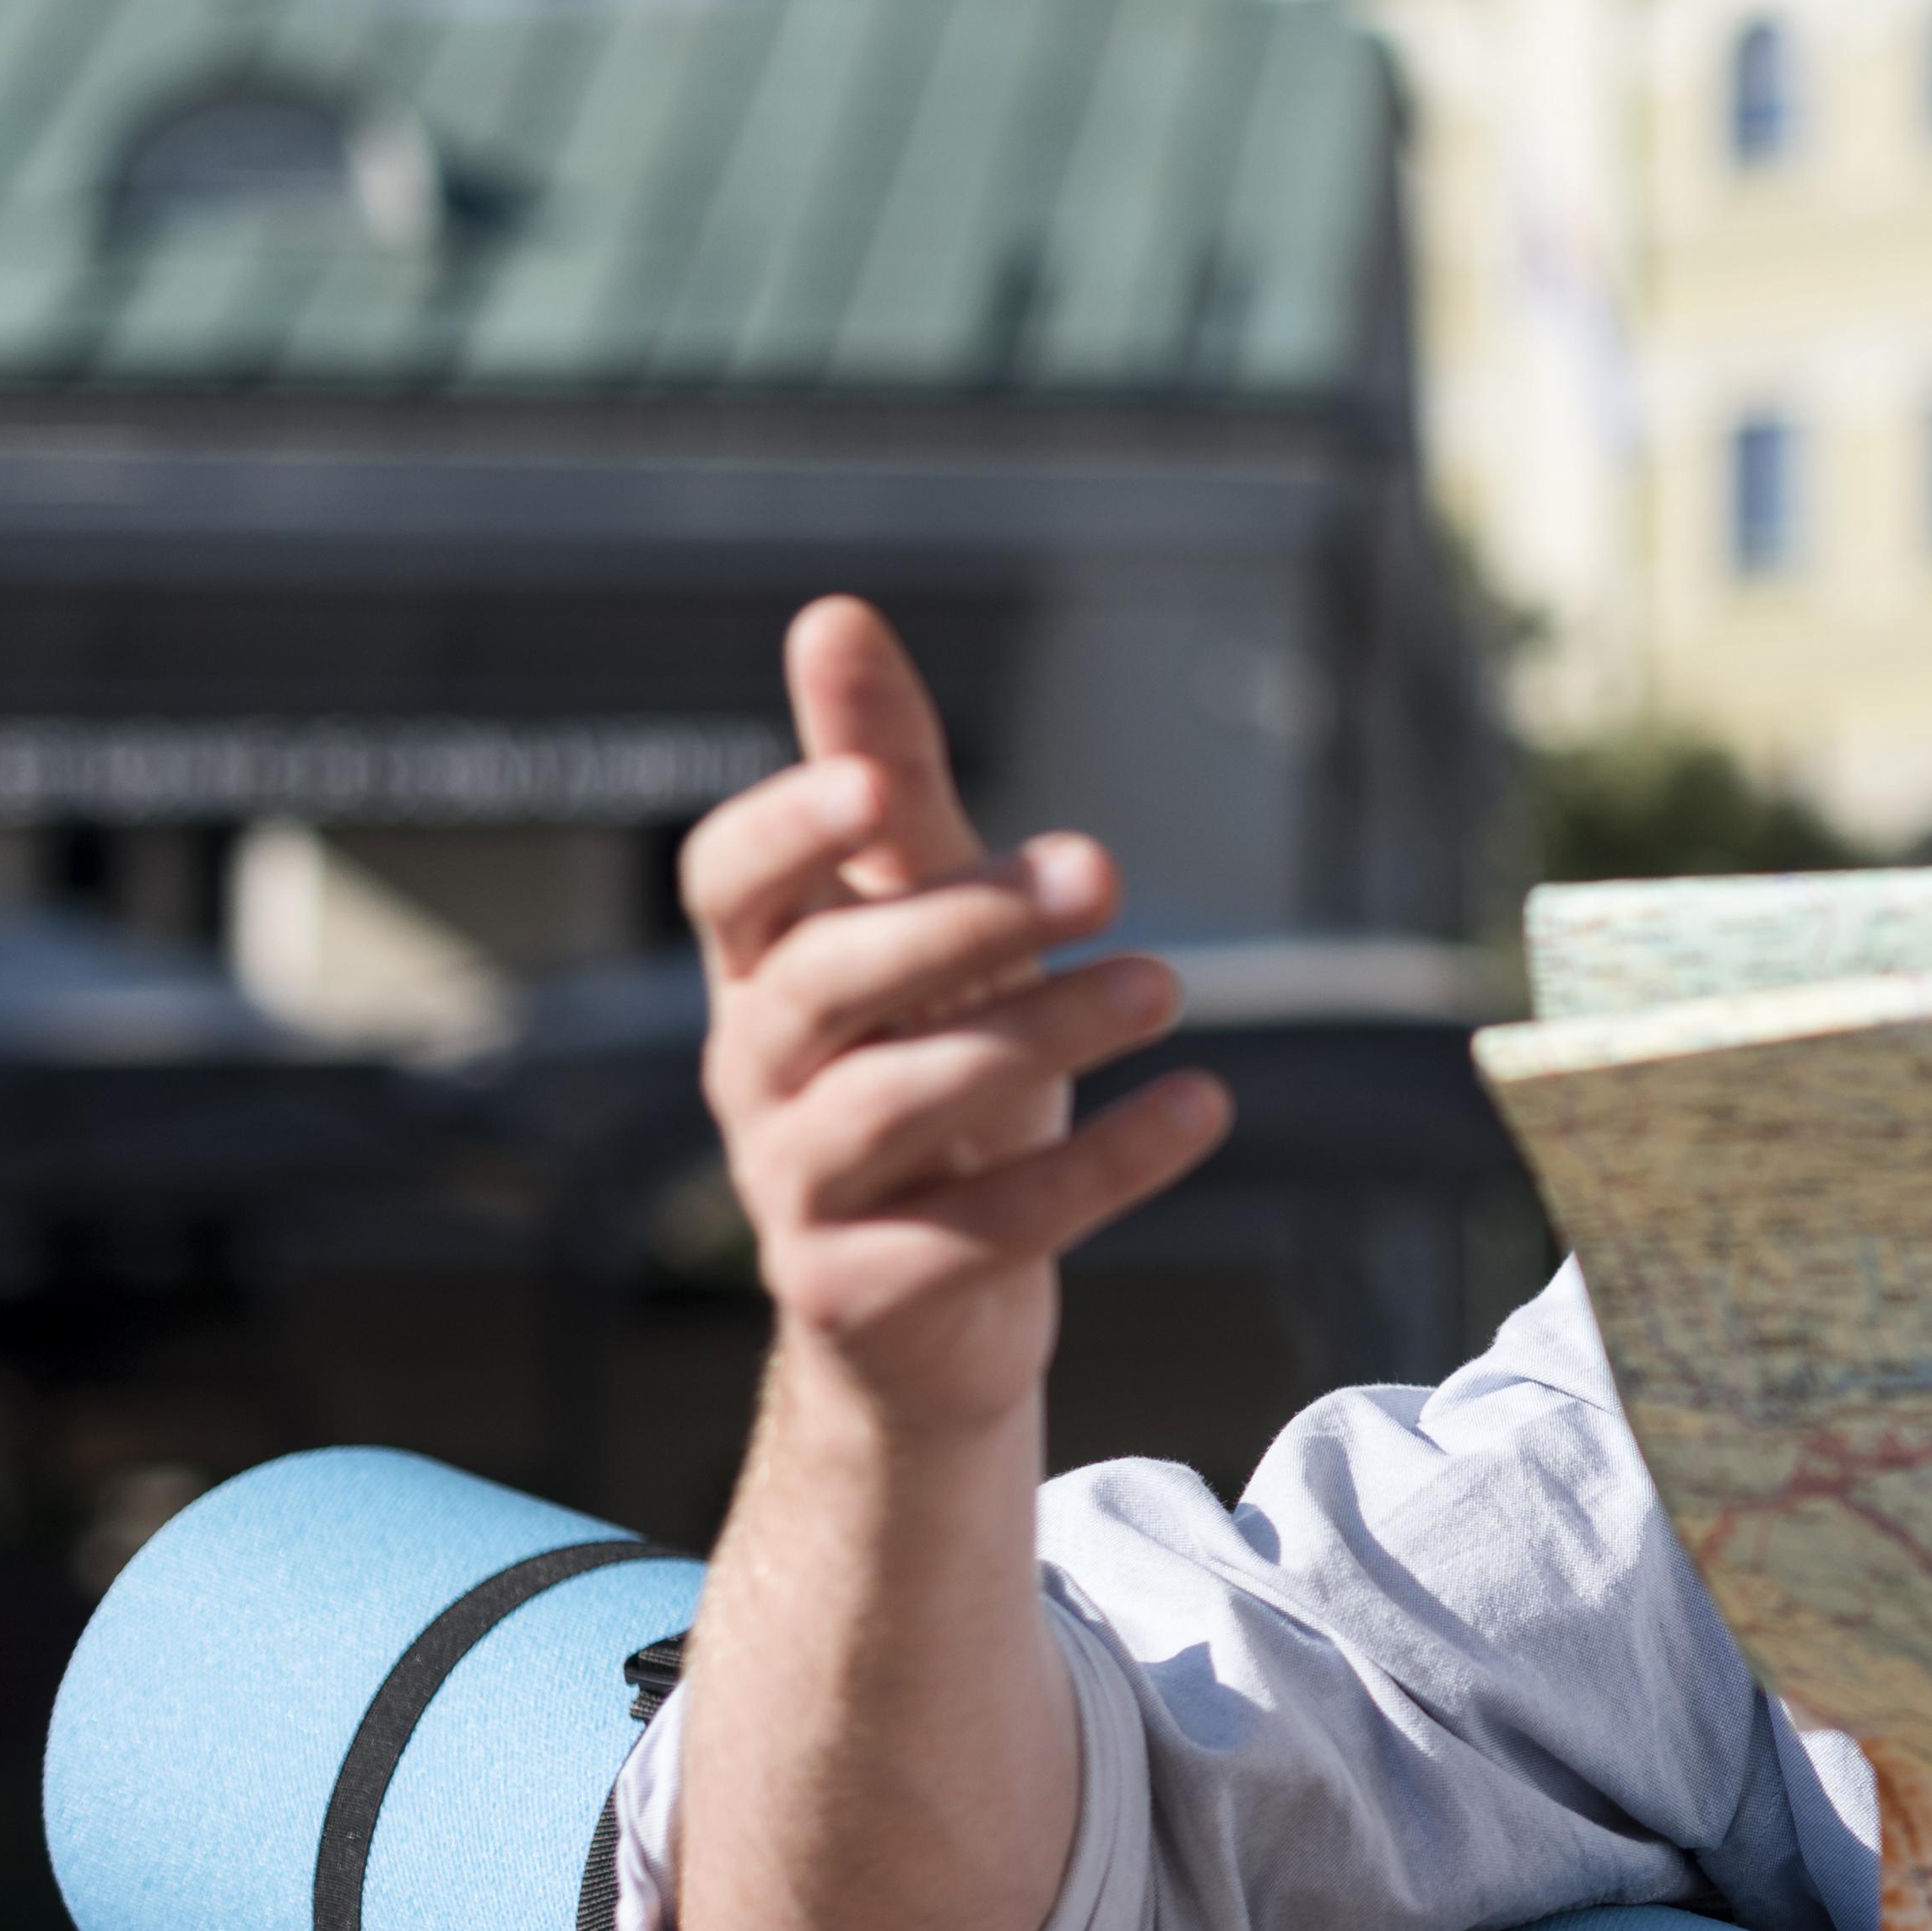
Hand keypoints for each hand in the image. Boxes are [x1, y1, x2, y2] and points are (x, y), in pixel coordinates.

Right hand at [682, 598, 1231, 1447]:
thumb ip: (888, 782)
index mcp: (762, 972)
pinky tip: (1204, 1103)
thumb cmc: (929, 1077)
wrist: (923, 1315)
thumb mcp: (921, 927)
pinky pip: (986, 1224)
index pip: (727, 883)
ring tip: (1167, 984)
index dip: (789, 831)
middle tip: (1105, 869)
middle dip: (960, 918)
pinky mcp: (870, 1293)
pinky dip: (1104, 1163)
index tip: (882, 786)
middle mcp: (759, 1075)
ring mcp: (800, 1192)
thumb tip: (834, 615)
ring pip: (899, 1102)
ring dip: (1042, 1032)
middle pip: (826, 982)